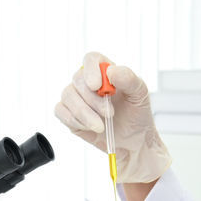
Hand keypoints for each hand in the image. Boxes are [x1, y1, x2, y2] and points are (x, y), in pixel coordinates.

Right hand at [55, 51, 171, 182]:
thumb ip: (130, 80)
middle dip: (93, 100)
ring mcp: (76, 97)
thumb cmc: (136, 114)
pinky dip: (75, 120)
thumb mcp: (140, 95)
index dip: (91, 70)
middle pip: (78, 79)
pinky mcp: (68, 113)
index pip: (91, 59)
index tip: (96, 85)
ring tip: (102, 126)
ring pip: (67, 95)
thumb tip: (112, 71)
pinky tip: (91, 127)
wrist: (132, 140)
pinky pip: (60, 111)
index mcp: (104, 70)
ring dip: (84, 113)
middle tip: (110, 114)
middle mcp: (87, 81)